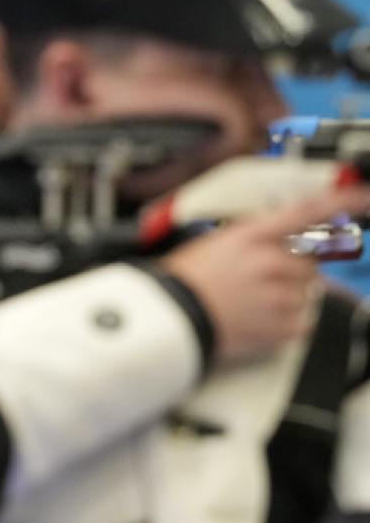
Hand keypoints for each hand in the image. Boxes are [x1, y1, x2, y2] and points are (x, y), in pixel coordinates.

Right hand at [160, 186, 369, 365]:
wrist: (172, 319)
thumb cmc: (183, 283)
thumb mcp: (212, 243)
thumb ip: (252, 239)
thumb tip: (276, 239)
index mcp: (252, 236)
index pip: (306, 211)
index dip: (341, 200)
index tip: (363, 196)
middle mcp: (271, 262)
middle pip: (308, 262)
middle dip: (292, 271)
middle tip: (262, 282)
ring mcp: (279, 295)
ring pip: (306, 294)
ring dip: (286, 299)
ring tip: (251, 304)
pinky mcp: (282, 326)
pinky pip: (301, 322)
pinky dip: (285, 324)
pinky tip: (257, 320)